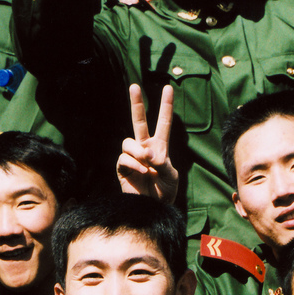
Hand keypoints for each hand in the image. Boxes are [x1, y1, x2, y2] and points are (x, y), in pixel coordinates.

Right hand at [117, 84, 177, 203]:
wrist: (153, 209)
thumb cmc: (164, 193)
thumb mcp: (171, 176)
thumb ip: (162, 162)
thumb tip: (148, 153)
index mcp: (160, 147)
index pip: (163, 122)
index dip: (166, 106)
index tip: (168, 88)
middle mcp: (144, 148)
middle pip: (138, 121)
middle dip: (136, 103)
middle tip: (134, 85)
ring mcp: (132, 157)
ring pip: (128, 142)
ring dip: (138, 151)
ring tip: (147, 163)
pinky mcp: (122, 168)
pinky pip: (124, 158)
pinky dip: (134, 165)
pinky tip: (141, 173)